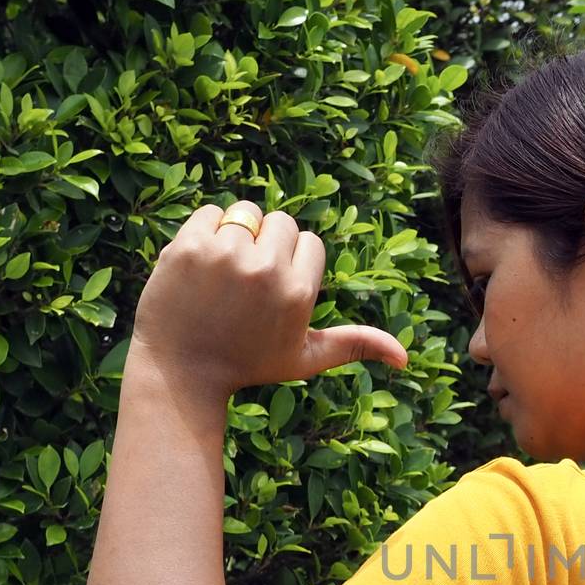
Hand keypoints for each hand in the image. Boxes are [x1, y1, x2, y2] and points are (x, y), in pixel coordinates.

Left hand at [128, 202, 408, 398]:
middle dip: (268, 244)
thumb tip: (405, 357)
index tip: (272, 293)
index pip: (310, 243)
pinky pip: (211, 212)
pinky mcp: (189, 246)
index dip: (292, 264)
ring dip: (237, 235)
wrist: (180, 372)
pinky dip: (206, 232)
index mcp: (298, 293)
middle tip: (246, 284)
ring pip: (246, 213)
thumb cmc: (247, 365)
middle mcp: (266, 271)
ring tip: (222, 275)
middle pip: (282, 222)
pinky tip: (200, 267)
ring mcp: (226, 256)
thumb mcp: (304, 359)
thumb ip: (354, 345)